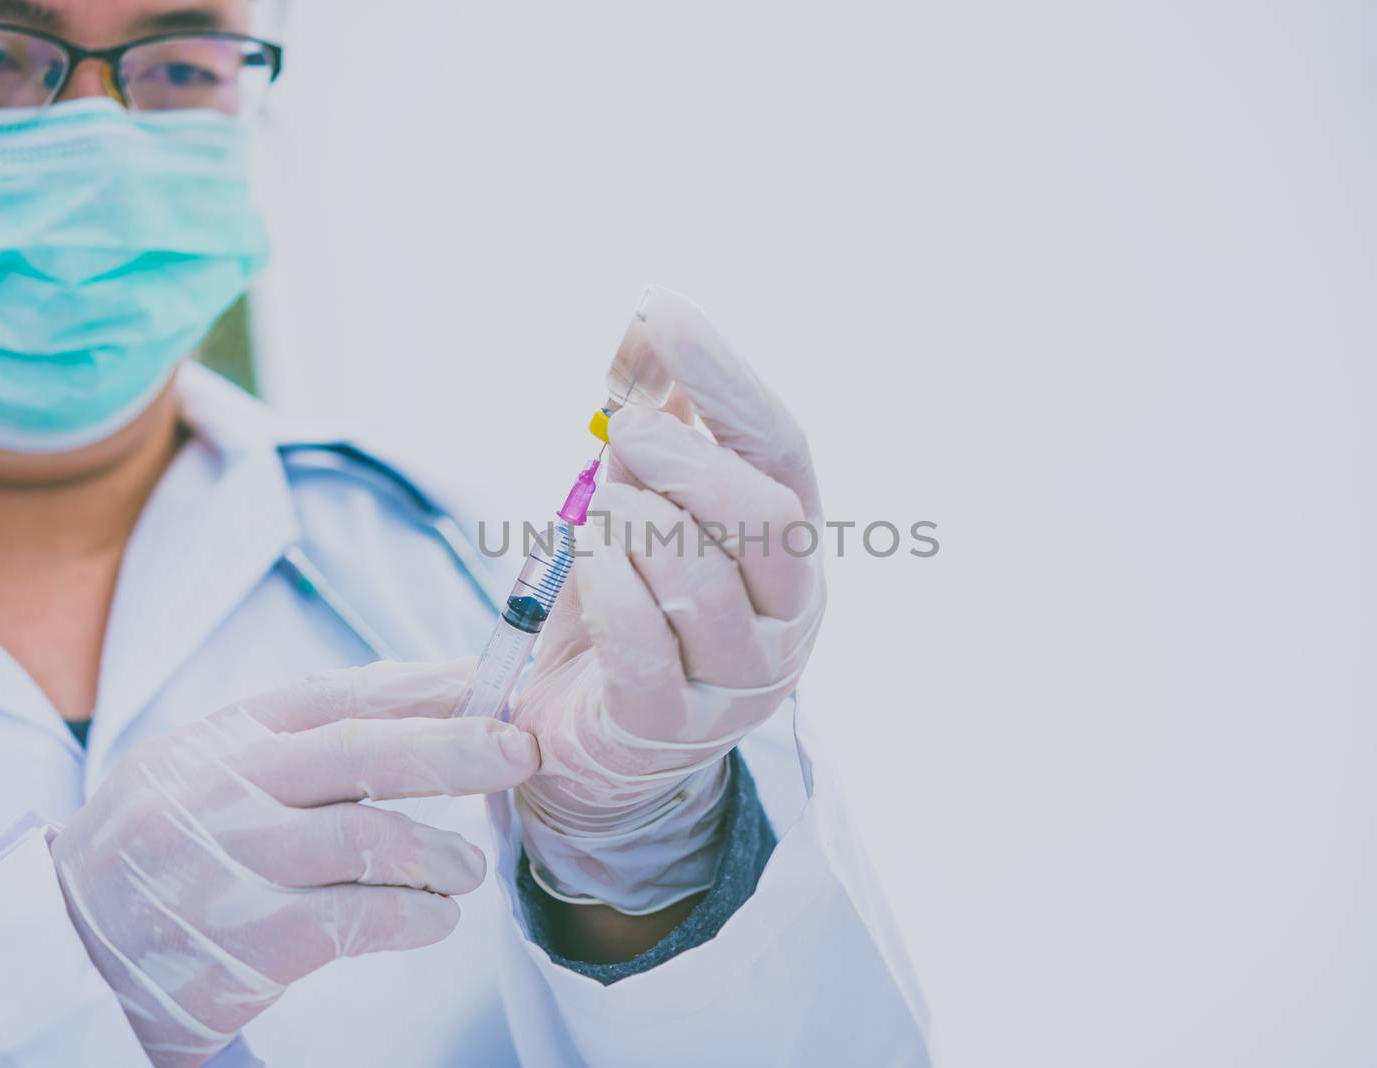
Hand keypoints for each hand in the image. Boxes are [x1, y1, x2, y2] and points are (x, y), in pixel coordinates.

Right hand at [50, 661, 539, 1066]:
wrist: (60, 956)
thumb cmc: (155, 859)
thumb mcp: (200, 775)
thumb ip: (290, 746)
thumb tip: (417, 707)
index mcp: (224, 737)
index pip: (342, 694)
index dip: (426, 684)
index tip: (492, 680)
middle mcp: (226, 788)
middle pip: (364, 750)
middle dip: (455, 746)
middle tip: (520, 751)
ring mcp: (232, 862)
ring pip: (370, 837)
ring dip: (439, 852)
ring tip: (467, 869)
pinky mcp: (244, 941)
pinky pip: (358, 916)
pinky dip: (415, 916)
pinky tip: (433, 921)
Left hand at [511, 287, 825, 913]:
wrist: (596, 748)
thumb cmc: (630, 611)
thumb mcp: (643, 509)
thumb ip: (652, 430)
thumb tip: (648, 328)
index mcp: (790, 552)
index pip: (783, 453)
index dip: (726, 381)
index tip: (663, 315)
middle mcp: (786, 619)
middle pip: (769, 520)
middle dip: (686, 460)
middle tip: (620, 434)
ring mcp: (736, 681)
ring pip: (700, 580)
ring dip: (632, 524)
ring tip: (598, 515)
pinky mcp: (669, 726)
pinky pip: (640, 644)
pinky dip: (604, 585)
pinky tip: (585, 562)